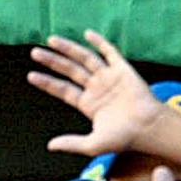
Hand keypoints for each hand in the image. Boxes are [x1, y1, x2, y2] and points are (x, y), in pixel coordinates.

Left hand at [27, 31, 162, 157]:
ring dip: (68, 49)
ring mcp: (109, 77)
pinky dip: (99, 43)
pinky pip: (110, 53)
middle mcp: (96, 88)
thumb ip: (71, 143)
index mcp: (88, 104)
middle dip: (52, 61)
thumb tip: (50, 146)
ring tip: (51, 40)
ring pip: (85, 59)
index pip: (63, 90)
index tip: (31, 76)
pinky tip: (87, 34)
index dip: (47, 83)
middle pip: (69, 70)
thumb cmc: (124, 138)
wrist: (148, 127)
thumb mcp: (93, 144)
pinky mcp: (123, 70)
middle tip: (34, 52)